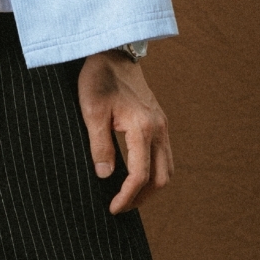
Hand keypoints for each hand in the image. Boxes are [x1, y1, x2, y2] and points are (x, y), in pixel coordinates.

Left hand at [77, 51, 172, 214]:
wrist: (113, 52)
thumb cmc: (99, 79)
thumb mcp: (92, 112)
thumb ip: (99, 145)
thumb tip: (105, 176)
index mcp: (143, 127)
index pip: (140, 175)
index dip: (126, 196)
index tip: (112, 208)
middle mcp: (159, 129)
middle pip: (161, 178)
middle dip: (142, 198)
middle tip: (120, 207)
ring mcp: (162, 125)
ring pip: (167, 169)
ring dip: (150, 188)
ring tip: (128, 197)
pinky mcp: (159, 122)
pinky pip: (165, 156)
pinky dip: (154, 172)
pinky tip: (136, 177)